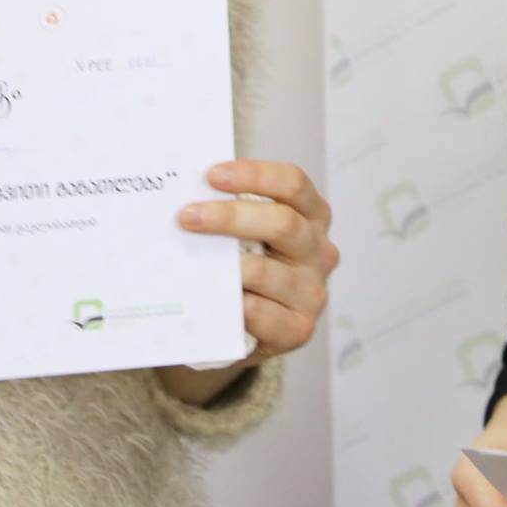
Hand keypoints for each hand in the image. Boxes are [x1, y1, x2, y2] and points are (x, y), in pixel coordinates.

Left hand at [176, 160, 338, 361]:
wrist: (244, 331)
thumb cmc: (245, 271)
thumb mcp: (248, 236)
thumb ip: (233, 214)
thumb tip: (189, 196)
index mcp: (311, 216)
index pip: (293, 183)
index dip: (254, 175)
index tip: (212, 175)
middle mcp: (319, 251)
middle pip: (282, 222)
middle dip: (229, 217)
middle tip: (187, 217)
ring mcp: (312, 292)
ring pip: (266, 270)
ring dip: (223, 265)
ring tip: (189, 261)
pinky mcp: (298, 329)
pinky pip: (259, 311)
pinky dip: (231, 302)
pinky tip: (209, 298)